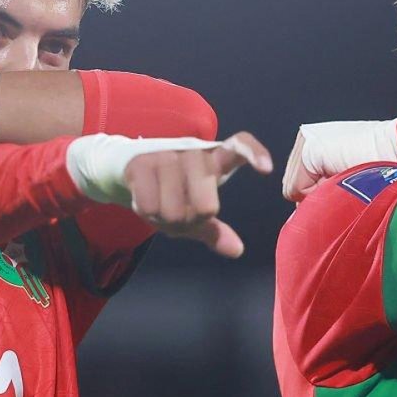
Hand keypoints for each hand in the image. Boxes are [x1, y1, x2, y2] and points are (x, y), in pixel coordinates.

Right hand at [121, 131, 271, 256]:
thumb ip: (214, 230)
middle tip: (180, 214)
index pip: (239, 146)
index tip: (267, 169)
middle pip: (207, 207)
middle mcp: (194, 152)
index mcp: (215, 159)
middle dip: (191, 222)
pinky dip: (147, 214)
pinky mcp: (142, 162)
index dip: (254, 154)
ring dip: (165, 220)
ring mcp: (167, 155)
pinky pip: (150, 207)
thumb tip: (236, 250)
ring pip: (175, 212)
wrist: (129, 169)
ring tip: (160, 205)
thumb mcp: (194, 210)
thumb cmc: (171, 191)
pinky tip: (144, 200)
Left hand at [280, 120, 396, 200]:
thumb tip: (299, 220)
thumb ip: (323, 194)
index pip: (301, 186)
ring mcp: (306, 141)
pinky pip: (295, 190)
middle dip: (321, 197)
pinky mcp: (307, 149)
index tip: (350, 185)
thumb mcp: (348, 183)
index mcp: (318, 145)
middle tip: (349, 184)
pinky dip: (318, 194)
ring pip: (294, 191)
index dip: (324, 197)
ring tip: (347, 179)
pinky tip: (341, 176)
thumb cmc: (387, 175)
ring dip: (321, 195)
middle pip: (294, 189)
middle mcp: (308, 138)